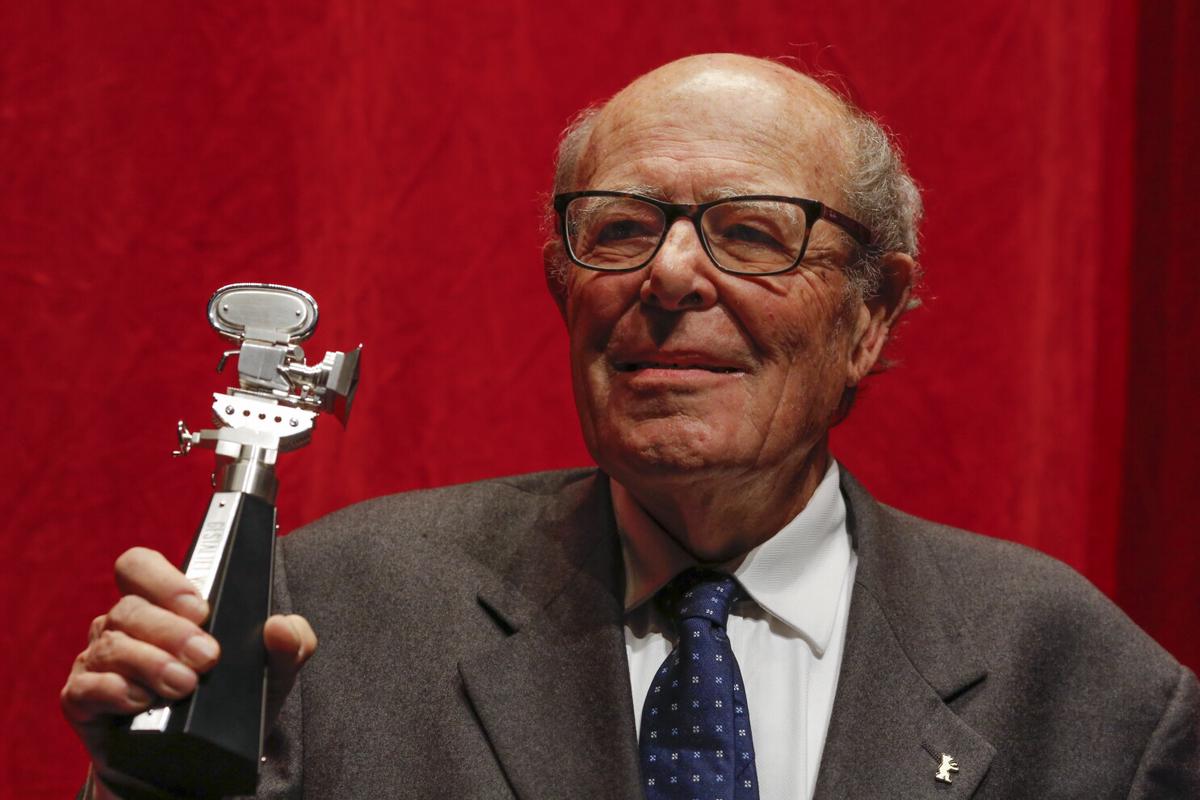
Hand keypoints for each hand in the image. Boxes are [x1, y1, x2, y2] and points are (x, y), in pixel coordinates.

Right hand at [61, 547, 316, 796]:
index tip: (199, 607)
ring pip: (111, 644)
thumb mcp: (269, 672)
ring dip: (150, 662)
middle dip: (172, 631)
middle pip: (131, 608)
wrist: (199, 766)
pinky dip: (114, 691)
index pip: (140, 567)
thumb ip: (290, 644)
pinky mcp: (83, 701)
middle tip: (206, 657)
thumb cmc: (229, 701)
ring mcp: (100, 662)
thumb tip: (281, 626)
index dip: (163, 579)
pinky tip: (142, 701)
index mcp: (162, 606)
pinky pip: (86, 687)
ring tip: (184, 685)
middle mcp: (125, 627)